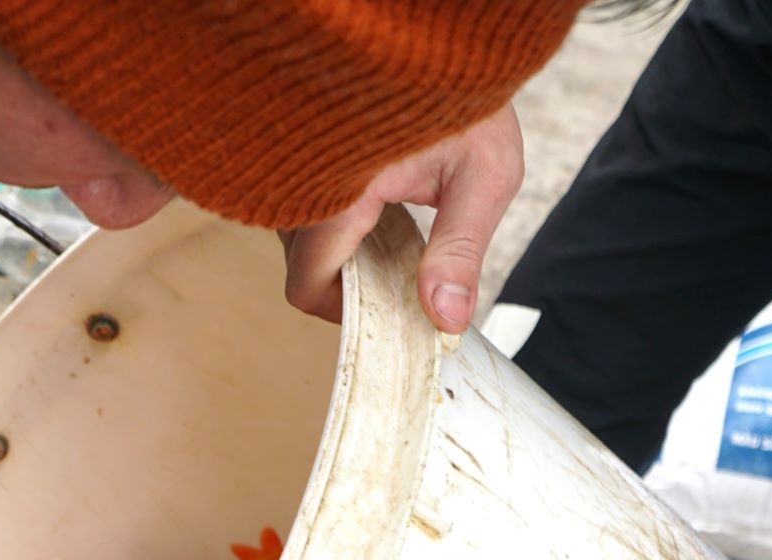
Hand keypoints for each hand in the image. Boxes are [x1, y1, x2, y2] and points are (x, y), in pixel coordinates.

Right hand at [280, 104, 523, 330]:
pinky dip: (334, 220)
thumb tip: (446, 319)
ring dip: (343, 248)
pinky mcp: (292, 156)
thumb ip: (461, 251)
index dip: (344, 313)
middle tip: (399, 268)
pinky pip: (298, 208)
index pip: (307, 287)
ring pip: (296, 239)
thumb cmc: (460, 85)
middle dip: (349, 280)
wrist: (434, 24)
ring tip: (394, 223)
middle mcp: (296, 182)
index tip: (385, 308)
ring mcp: (288, 168)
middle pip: (301, 267)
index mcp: (335, 191)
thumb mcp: (483, 171)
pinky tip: (378, 200)